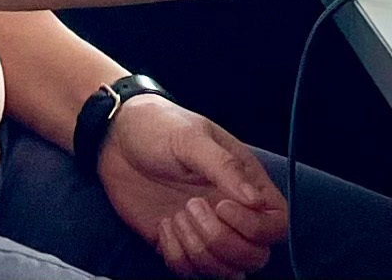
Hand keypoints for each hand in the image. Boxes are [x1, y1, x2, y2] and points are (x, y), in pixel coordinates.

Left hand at [97, 95, 287, 279]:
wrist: (115, 138)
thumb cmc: (159, 126)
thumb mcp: (191, 137)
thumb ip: (225, 167)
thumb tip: (255, 200)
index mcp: (244, 183)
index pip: (276, 225)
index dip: (255, 228)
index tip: (221, 205)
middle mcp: (231, 212)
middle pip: (254, 256)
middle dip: (222, 242)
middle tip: (191, 208)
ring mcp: (205, 231)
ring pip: (225, 272)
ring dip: (199, 251)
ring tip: (176, 216)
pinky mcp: (179, 244)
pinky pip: (190, 273)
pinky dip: (177, 256)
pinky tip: (163, 225)